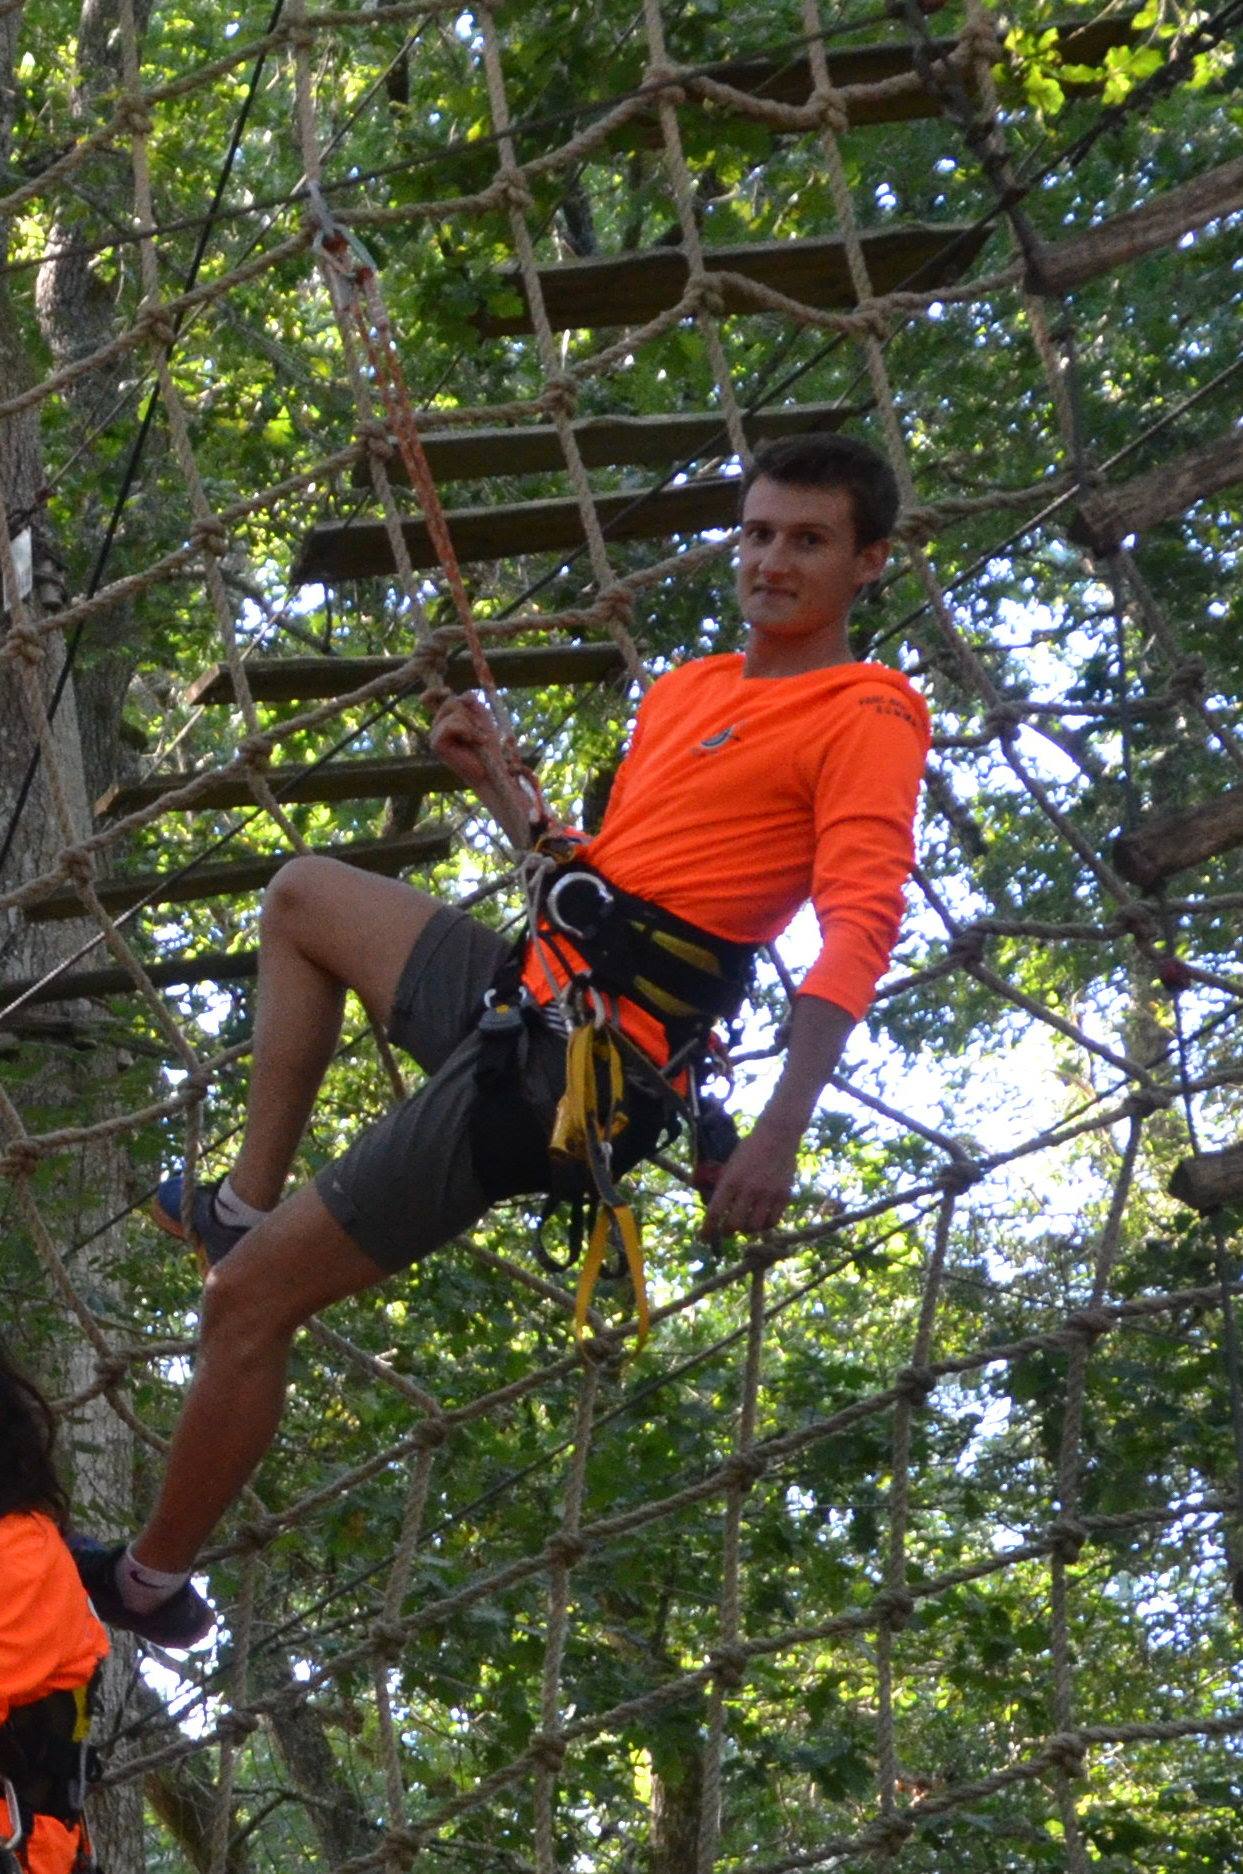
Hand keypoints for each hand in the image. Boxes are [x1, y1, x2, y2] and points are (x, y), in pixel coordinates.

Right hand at [429, 693, 502, 790]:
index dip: (434, 691)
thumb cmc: (487, 743)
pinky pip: (451, 725)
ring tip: (477, 739)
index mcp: (445, 719)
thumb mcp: (480, 715)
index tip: (448, 691)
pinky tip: (471, 741)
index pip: (431, 699)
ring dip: (471, 724)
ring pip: (453, 712)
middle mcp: (437, 726)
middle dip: (469, 713)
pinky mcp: (436, 744)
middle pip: (449, 701)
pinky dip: (466, 730)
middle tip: (478, 731)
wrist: (490, 767)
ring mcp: (434, 735)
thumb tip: (451, 694)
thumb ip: (468, 700)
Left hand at [703, 1114, 799, 1241]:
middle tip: (726, 1230)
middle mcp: (748, 1190)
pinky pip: (772, 1221)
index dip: (707, 1230)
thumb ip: (723, 1186)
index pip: (714, 1213)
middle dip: (726, 1231)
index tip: (704, 1238)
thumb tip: (714, 1210)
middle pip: (733, 1225)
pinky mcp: (783, 1196)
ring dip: (746, 1230)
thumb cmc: (749, 1149)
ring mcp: (767, 1194)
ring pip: (753, 1227)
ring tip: (744, 1225)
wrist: (777, 1135)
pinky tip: (760, 1221)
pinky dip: (764, 1226)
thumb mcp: (730, 1164)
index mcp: (730, 1180)